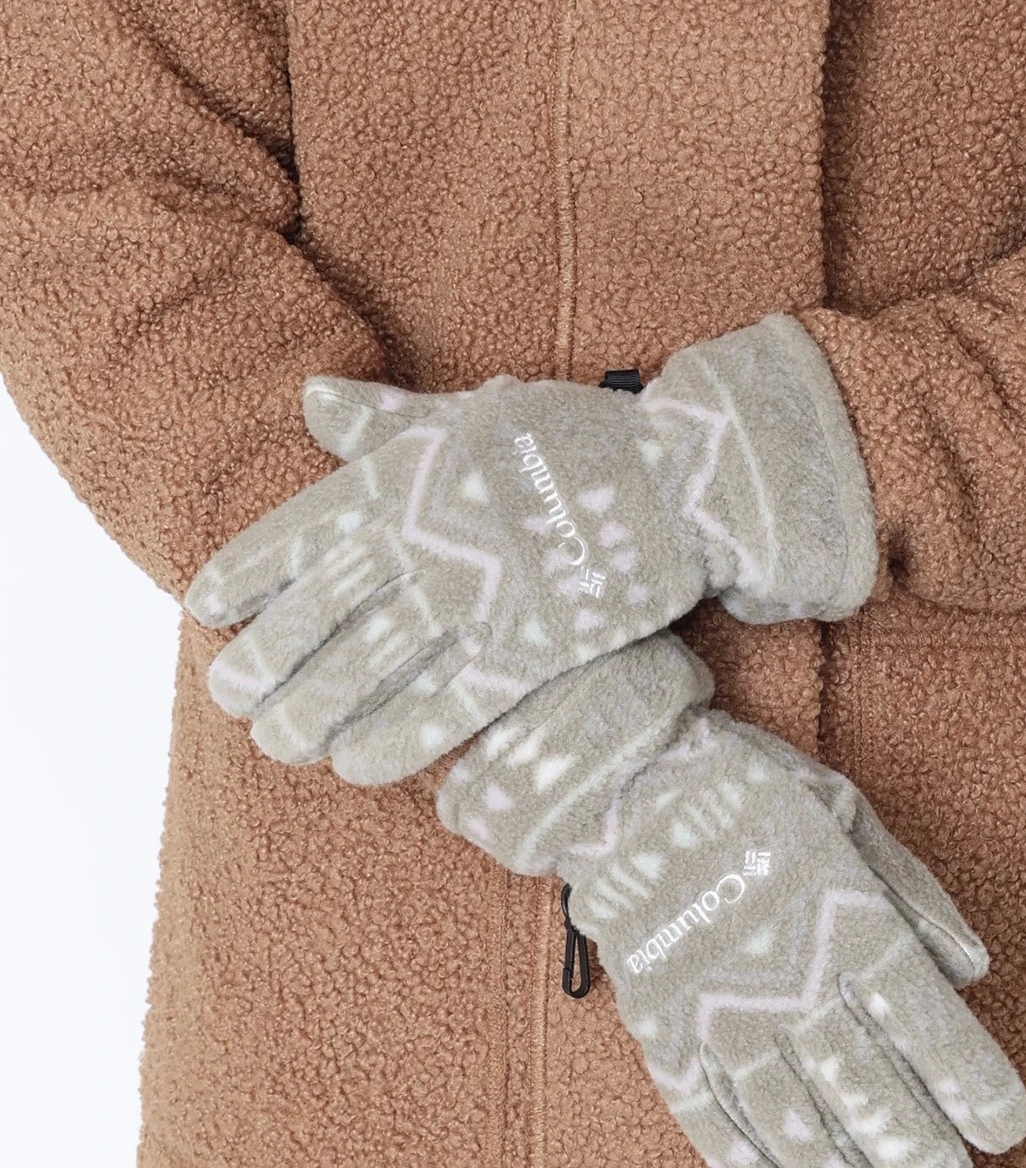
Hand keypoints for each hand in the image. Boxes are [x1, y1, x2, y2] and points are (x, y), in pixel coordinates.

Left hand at [184, 315, 875, 780]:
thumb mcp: (471, 413)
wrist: (677, 482)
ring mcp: (473, 600)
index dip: (243, 577)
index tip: (206, 612)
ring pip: (366, 671)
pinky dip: (392, 743)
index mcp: (403, 476)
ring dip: (311, 714)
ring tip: (278, 742)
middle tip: (230, 700)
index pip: (297, 534)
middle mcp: (424, 539)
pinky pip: (441, 711)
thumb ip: (386, 421)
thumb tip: (311, 401)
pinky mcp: (524, 654)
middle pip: (318, 617)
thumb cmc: (572, 442)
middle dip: (266, 664)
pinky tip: (355, 767)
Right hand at [438, 635, 1025, 1167]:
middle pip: (870, 1098)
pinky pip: (709, 1117)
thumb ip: (914, 896)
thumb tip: (970, 971)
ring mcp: (722, 1017)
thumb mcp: (848, 814)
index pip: (931, 1033)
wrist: (621, 785)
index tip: (1003, 1131)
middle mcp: (794, 987)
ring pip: (794, 1126)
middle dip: (918, 1162)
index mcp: (852, 926)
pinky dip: (745, 1164)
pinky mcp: (664, 1031)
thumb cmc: (747, 790)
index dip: (974, 1092)